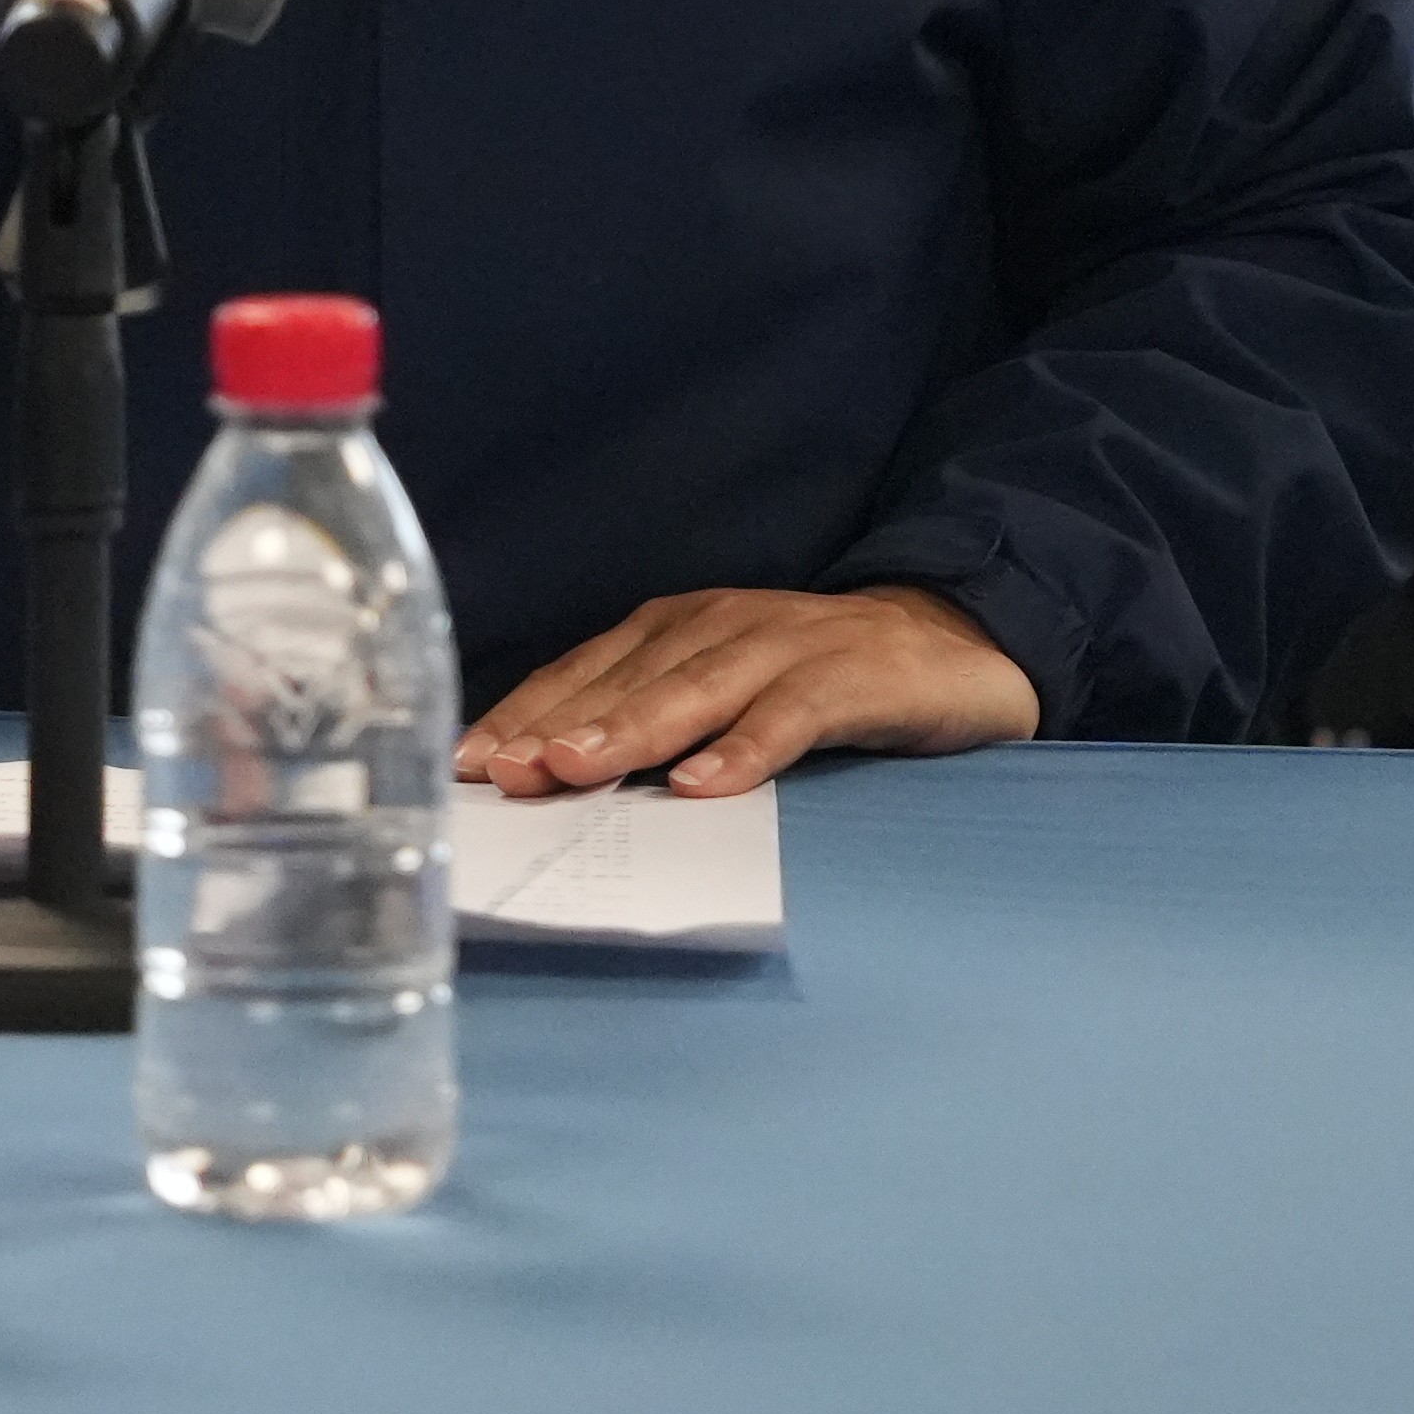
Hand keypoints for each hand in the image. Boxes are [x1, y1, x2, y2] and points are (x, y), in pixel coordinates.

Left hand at [457, 583, 1038, 797]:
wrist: (949, 646)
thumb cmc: (810, 683)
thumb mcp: (720, 698)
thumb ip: (649, 731)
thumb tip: (550, 788)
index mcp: (675, 630)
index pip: (582, 672)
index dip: (522, 715)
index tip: (464, 765)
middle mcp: (719, 624)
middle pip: (624, 680)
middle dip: (556, 725)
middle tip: (501, 772)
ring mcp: (785, 644)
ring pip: (694, 689)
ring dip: (629, 730)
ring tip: (573, 770)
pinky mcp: (849, 676)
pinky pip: (790, 714)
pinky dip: (745, 748)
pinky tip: (705, 785)